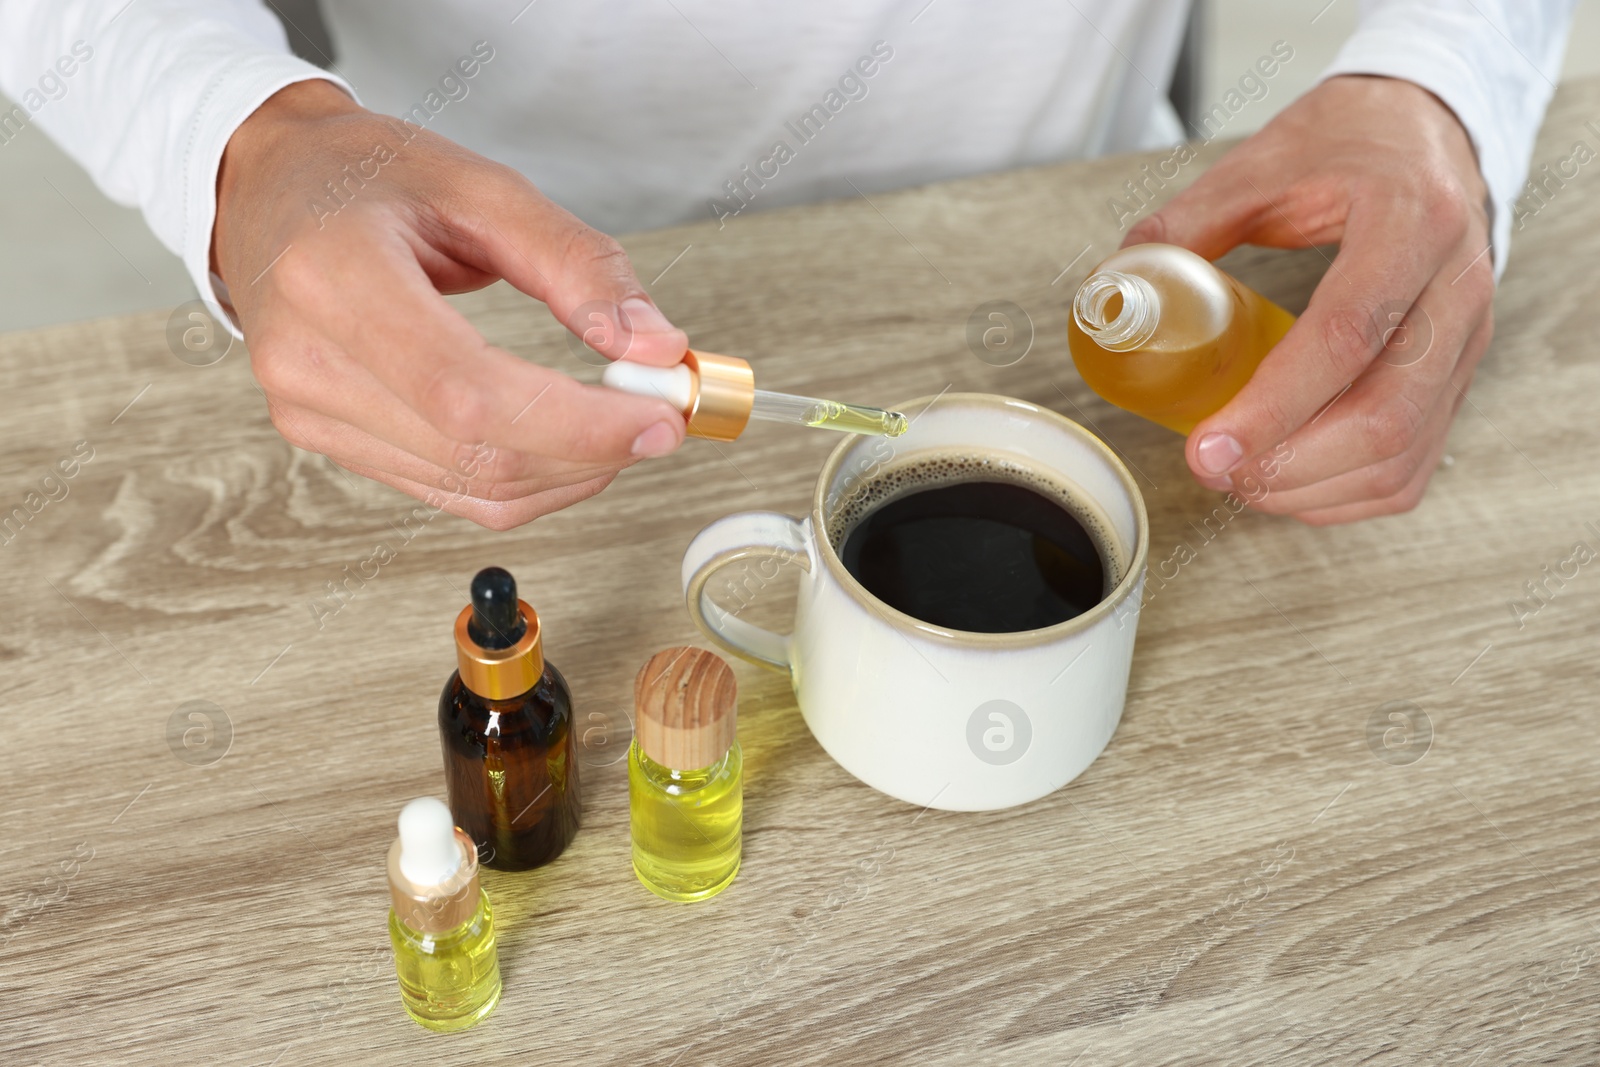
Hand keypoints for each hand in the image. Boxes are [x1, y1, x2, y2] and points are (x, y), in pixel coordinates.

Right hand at [213, 80, 687, 528]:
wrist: (269, 186)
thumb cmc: (363, 175)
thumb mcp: (482, 186)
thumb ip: (578, 265)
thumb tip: (655, 346)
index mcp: (334, 276)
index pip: (467, 393)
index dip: (575, 424)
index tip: (657, 415)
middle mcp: (308, 357)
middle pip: (477, 454)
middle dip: (592, 450)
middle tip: (661, 416)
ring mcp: (307, 408)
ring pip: (472, 489)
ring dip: (569, 473)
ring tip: (622, 424)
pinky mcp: (323, 436)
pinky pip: (448, 491)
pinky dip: (526, 481)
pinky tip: (567, 444)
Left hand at [1124, 75, 1493, 523]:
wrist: (1431, 127)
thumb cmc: (1350, 143)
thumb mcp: (1260, 165)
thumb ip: (1182, 227)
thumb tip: (1111, 288)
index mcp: (1410, 222)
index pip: (1346, 336)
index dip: (1273, 406)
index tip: (1208, 447)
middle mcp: (1457, 288)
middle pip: (1384, 415)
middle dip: (1287, 464)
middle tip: (1211, 467)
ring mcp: (1467, 340)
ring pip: (1401, 454)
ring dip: (1311, 488)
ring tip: (1240, 477)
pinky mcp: (1459, 376)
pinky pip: (1412, 465)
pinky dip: (1345, 493)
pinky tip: (1289, 481)